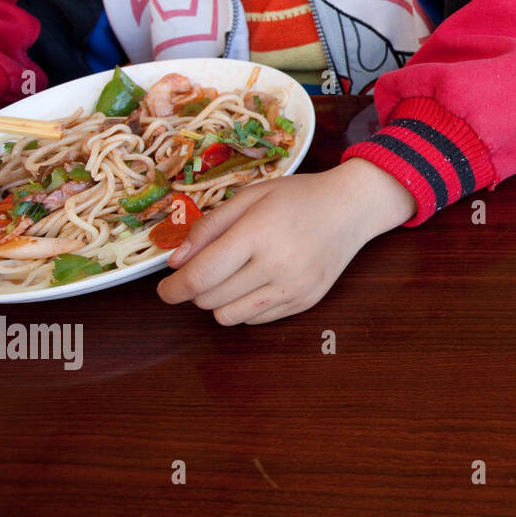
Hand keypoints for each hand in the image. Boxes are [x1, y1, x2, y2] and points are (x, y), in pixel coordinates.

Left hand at [157, 159, 415, 324]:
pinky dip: (245, 307)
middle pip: (210, 300)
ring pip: (230, 317)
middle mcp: (276, 266)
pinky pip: (257, 320)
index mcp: (257, 234)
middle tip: (204, 271)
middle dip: (196, 290)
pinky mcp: (306, 302)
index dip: (172, 289)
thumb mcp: (249, 197)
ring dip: (219, 302)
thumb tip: (175, 263)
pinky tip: (256, 283)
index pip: (200, 277)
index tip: (164, 289)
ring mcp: (294, 287)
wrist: (351, 207)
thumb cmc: (298, 196)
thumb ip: (209, 228)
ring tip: (230, 278)